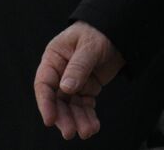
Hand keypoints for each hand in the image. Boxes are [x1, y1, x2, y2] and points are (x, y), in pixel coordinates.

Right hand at [34, 21, 123, 139]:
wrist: (120, 31)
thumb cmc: (100, 32)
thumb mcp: (90, 46)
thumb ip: (78, 66)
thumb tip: (65, 88)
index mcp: (54, 58)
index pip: (44, 84)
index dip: (45, 103)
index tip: (50, 120)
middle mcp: (60, 73)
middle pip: (57, 100)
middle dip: (63, 117)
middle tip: (70, 132)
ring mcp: (73, 82)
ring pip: (71, 106)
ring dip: (77, 120)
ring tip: (86, 132)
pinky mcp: (87, 88)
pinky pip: (84, 105)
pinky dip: (88, 116)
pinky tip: (93, 126)